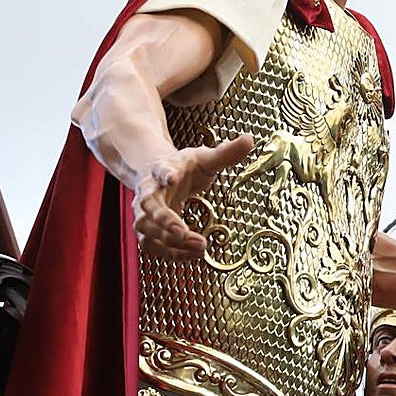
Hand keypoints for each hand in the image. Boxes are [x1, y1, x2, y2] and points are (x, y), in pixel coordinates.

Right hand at [132, 134, 254, 259]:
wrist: (161, 176)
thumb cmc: (185, 167)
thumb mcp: (206, 158)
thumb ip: (226, 153)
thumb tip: (250, 140)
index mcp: (163, 169)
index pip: (161, 169)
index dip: (165, 173)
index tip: (171, 178)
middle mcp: (149, 191)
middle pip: (148, 205)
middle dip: (164, 219)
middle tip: (182, 231)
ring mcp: (145, 212)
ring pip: (147, 229)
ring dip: (170, 241)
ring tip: (199, 246)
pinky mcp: (148, 229)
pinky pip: (152, 245)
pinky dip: (171, 253)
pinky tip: (193, 255)